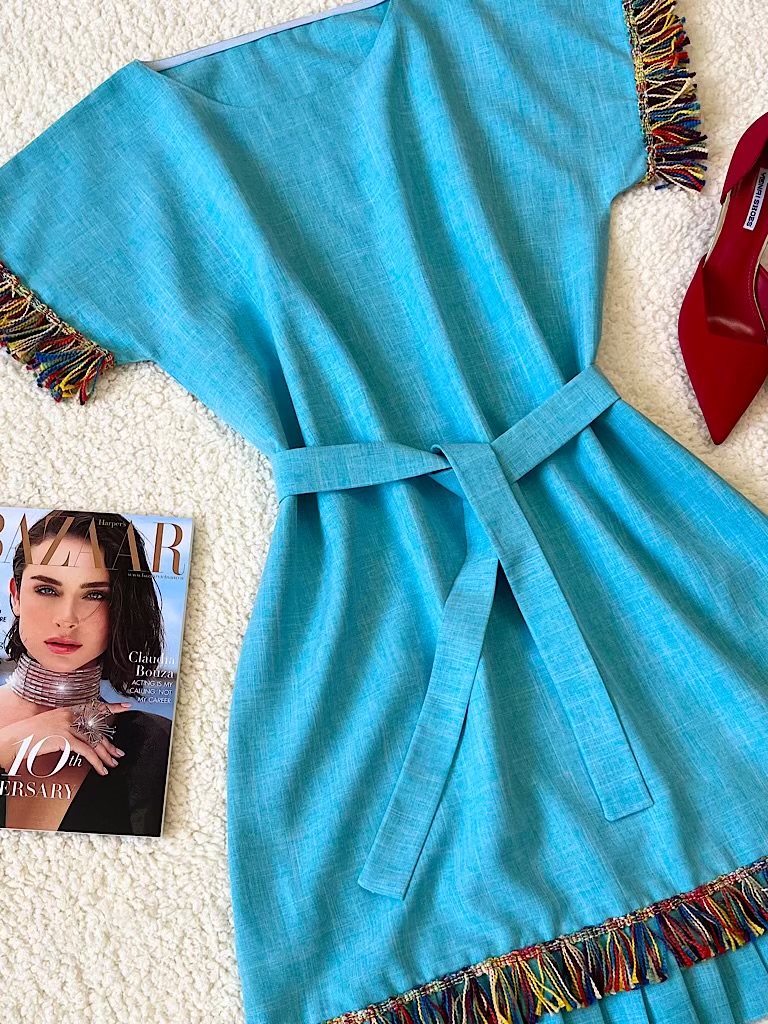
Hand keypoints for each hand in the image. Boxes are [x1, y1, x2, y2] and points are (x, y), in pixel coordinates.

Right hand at [0, 701, 131, 776]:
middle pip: (97, 729)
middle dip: (109, 744)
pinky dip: (96, 762)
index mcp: (67, 709)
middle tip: (118, 753)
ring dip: (105, 755)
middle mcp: (69, 715)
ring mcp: (67, 725)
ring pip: (94, 741)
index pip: (94, 707)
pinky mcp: (64, 738)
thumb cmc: (29, 735)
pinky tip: (100, 769)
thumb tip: (81, 736)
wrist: (13, 739)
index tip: (125, 707)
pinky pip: (87, 752)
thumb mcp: (50, 724)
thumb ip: (67, 726)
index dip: (112, 707)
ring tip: (111, 764)